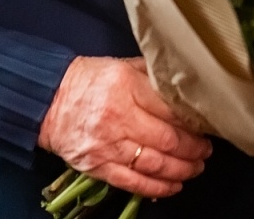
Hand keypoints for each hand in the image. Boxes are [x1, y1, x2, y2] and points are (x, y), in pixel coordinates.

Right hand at [38, 57, 210, 198]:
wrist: (46, 100)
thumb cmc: (86, 81)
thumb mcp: (120, 66)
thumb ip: (150, 75)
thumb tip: (182, 83)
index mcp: (127, 87)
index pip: (170, 109)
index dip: (193, 122)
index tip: (207, 125)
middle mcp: (119, 117)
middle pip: (167, 140)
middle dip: (194, 149)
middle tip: (206, 149)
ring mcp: (108, 145)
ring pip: (155, 165)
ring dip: (182, 170)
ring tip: (195, 167)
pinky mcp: (98, 166)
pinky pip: (134, 183)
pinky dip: (157, 188)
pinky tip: (173, 186)